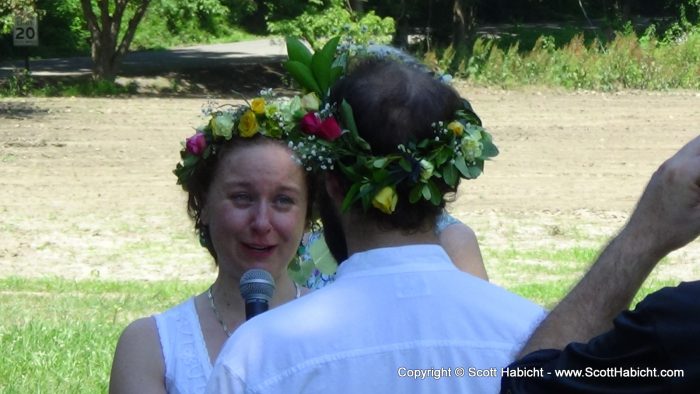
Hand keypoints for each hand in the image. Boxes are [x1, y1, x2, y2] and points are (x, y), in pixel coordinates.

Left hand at [625, 135, 699, 256]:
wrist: (640, 238)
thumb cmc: (673, 230)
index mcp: (686, 172)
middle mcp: (673, 163)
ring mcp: (665, 166)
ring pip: (695, 146)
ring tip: (699, 188)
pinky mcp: (662, 172)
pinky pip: (686, 157)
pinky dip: (698, 160)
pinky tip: (697, 183)